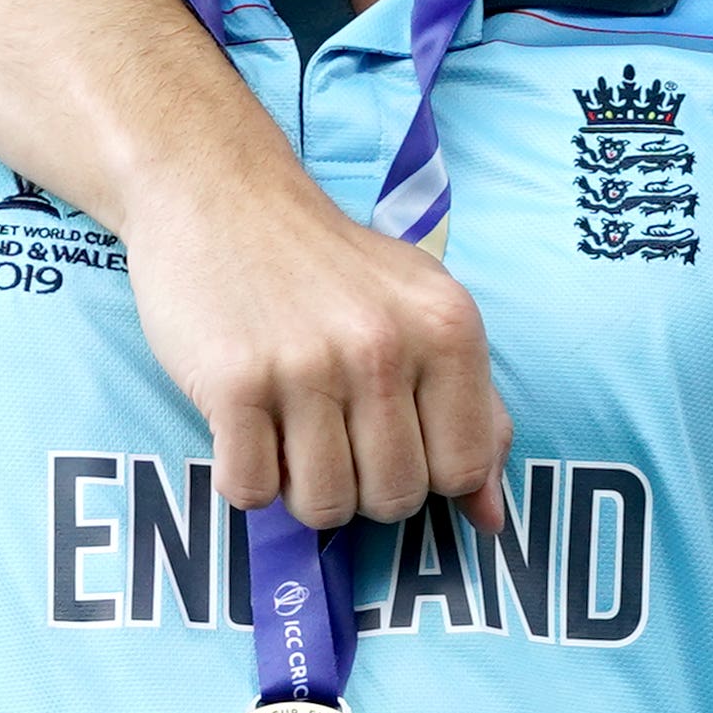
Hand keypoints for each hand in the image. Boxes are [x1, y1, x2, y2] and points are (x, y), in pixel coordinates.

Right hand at [123, 167, 512, 536]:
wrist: (221, 194)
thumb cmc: (328, 267)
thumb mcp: (423, 312)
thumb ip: (473, 412)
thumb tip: (491, 518)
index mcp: (448, 329)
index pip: (462, 468)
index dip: (423, 471)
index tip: (389, 436)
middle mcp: (385, 347)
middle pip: (393, 498)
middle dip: (361, 486)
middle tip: (331, 432)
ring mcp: (308, 365)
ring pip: (325, 507)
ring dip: (300, 487)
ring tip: (288, 430)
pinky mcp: (235, 382)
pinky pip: (251, 491)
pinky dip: (244, 476)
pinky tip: (244, 426)